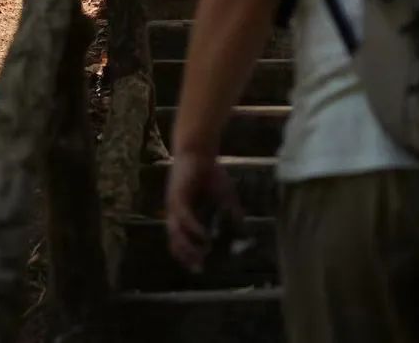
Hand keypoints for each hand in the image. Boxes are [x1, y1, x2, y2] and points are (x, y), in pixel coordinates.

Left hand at [165, 151, 240, 272]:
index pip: (181, 241)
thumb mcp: (225, 195)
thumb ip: (232, 211)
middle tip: (199, 269)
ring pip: (175, 234)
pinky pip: (183, 218)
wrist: (199, 150)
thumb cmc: (210, 171)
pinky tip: (204, 237)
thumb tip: (244, 228)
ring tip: (202, 256)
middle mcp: (175, 212)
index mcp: (184, 213)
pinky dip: (193, 230)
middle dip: (186, 256)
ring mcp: (174, 205)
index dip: (188, 255)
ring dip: (187, 247)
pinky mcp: (177, 197)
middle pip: (175, 242)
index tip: (200, 268)